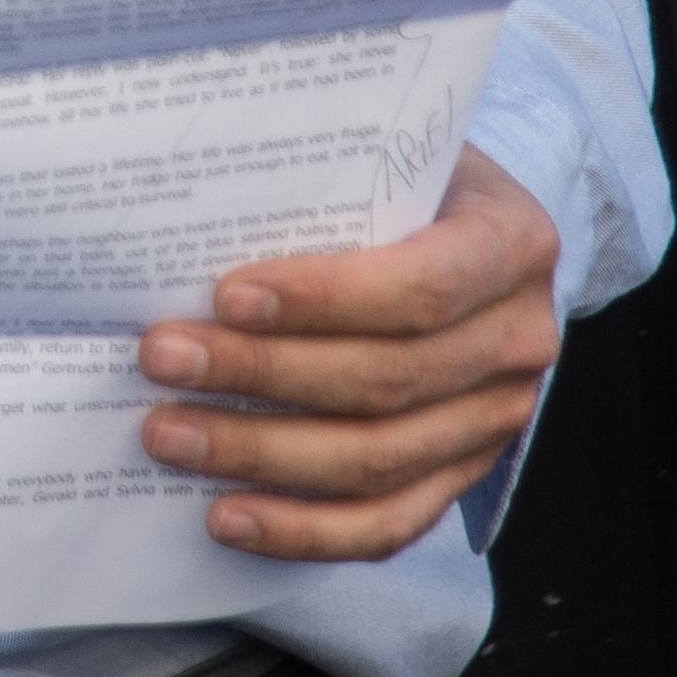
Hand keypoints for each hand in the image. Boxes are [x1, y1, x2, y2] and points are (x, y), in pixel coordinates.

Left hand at [138, 148, 560, 557]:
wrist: (466, 228)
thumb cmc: (397, 177)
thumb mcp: (377, 146)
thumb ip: (311, 172)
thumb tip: (171, 197)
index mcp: (508, 244)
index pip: (421, 287)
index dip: (323, 299)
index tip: (225, 296)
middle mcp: (517, 338)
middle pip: (386, 379)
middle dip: (260, 374)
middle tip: (159, 356)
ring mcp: (494, 418)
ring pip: (379, 459)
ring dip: (261, 454)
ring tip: (165, 434)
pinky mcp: (461, 473)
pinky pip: (389, 522)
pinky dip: (305, 530)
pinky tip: (226, 515)